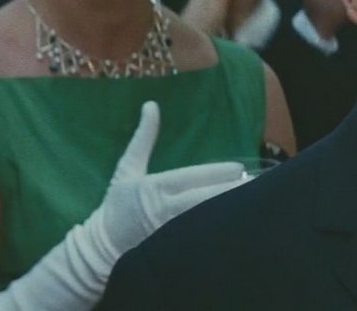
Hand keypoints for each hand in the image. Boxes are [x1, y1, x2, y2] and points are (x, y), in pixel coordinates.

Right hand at [0, 102, 243, 309]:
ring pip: (205, 220)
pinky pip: (201, 239)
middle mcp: (163, 211)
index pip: (189, 179)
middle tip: (254, 185)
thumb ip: (142, 139)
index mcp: (153, 189)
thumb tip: (151, 105)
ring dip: (229, 211)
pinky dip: (219, 230)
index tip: (238, 169)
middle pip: (203, 201)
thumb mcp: (127, 169)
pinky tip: (238, 225)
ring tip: (253, 203)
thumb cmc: (117, 204)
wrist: (102, 248)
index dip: (215, 174)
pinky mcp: (174, 251)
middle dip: (230, 192)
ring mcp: (170, 234)